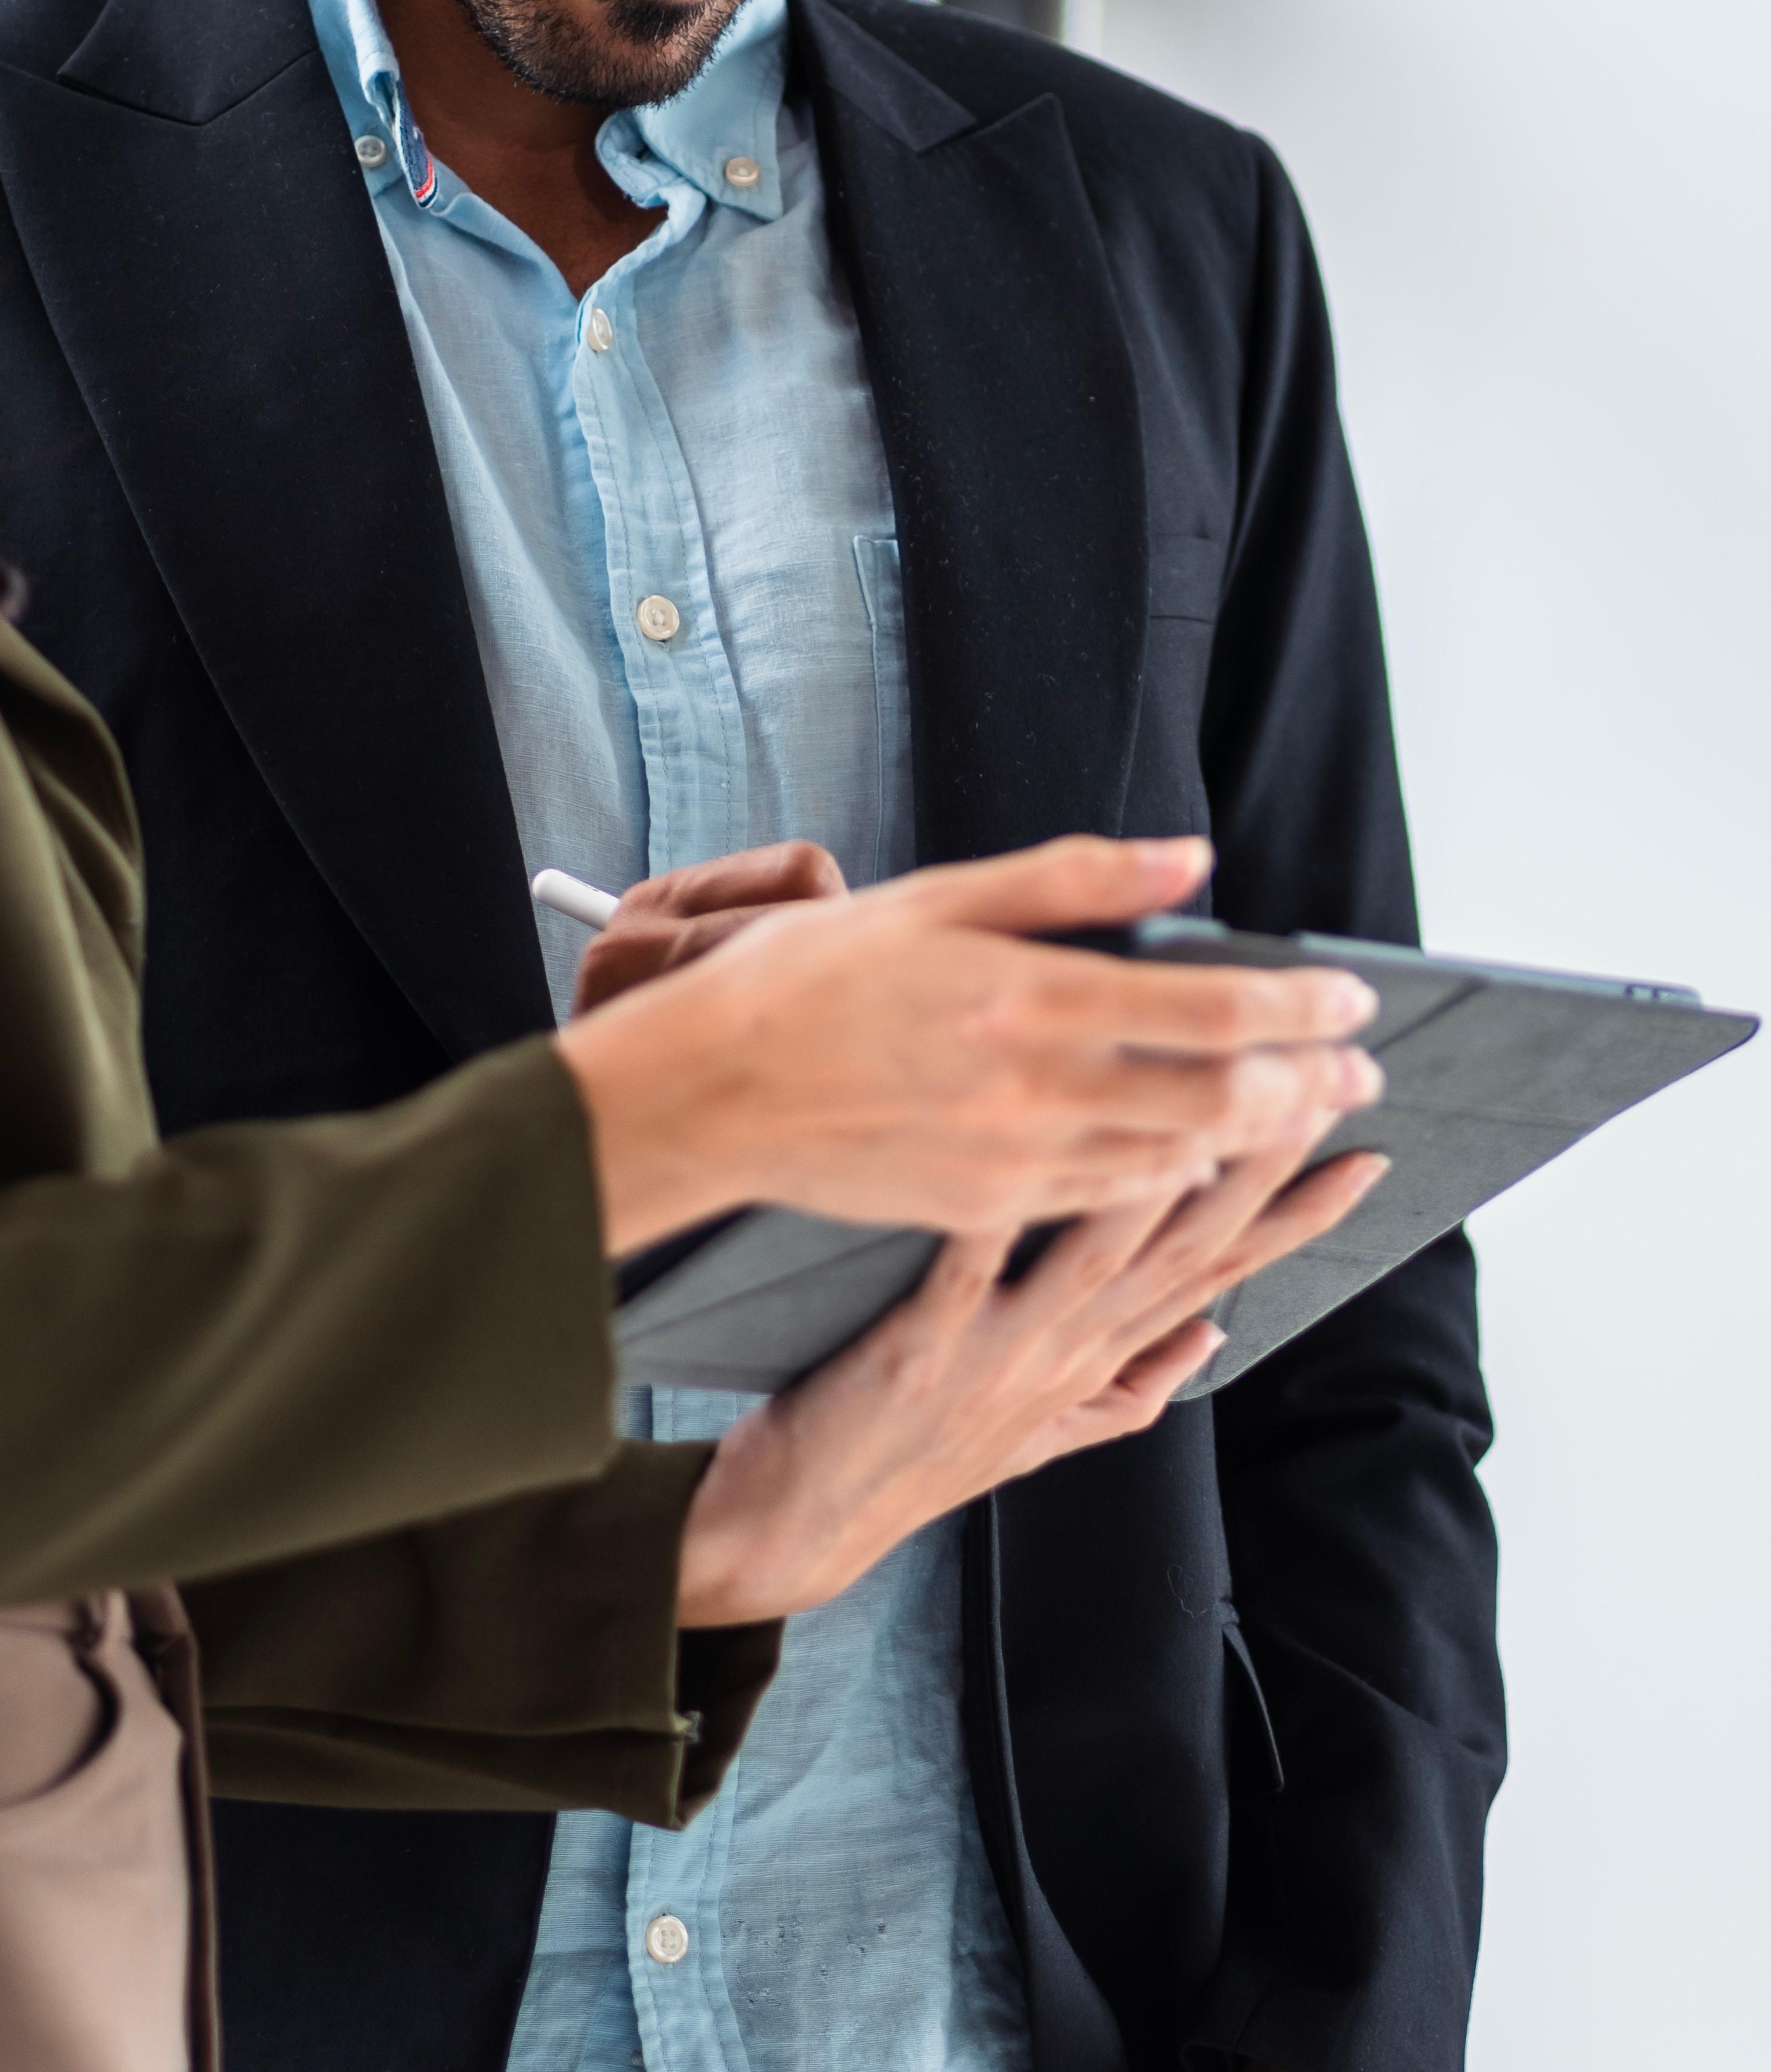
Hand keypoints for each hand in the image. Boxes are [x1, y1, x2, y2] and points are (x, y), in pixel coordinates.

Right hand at [559, 833, 1384, 1258]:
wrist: (711, 1093)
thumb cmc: (809, 981)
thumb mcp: (937, 899)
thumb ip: (1071, 880)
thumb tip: (1188, 862)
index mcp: (1027, 998)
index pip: (1210, 1009)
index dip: (1299, 1007)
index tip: (1351, 999)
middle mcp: (1035, 1089)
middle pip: (1217, 1099)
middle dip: (1307, 1084)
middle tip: (1360, 1071)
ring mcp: (1014, 1161)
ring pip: (1178, 1161)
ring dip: (1258, 1139)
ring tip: (1303, 1113)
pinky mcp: (986, 1208)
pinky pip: (1111, 1202)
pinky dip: (1176, 1183)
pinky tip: (1198, 1164)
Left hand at [674, 1122, 1385, 1620]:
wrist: (815, 1517)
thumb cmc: (923, 1450)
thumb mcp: (1047, 1428)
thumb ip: (1135, 1381)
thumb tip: (1215, 1333)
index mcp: (1099, 1360)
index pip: (1221, 1278)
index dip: (1299, 1220)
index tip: (1366, 1157)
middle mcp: (1068, 1352)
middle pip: (1184, 1250)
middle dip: (1258, 1170)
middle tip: (1318, 1094)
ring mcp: (1002, 1348)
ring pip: (1103, 1255)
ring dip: (1159, 1180)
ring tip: (1210, 1105)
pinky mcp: (924, 1341)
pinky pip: (971, 1266)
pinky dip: (1005, 1213)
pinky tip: (1030, 1148)